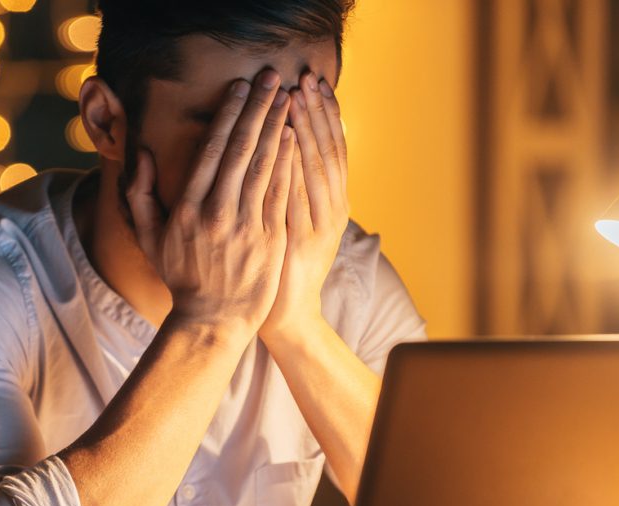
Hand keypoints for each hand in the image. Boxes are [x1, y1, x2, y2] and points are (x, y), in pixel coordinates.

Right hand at [127, 69, 294, 339]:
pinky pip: (281, 192)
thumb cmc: (181, 278)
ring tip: (288, 98)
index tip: (240, 89)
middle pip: (240, 150)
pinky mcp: (271, 239)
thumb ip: (139, 194)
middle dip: (257, 109)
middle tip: (272, 79)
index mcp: (187, 209)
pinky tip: (296, 136)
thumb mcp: (149, 238)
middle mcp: (217, 213)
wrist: (213, 321)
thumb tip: (142, 153)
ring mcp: (247, 226)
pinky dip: (289, 162)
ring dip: (277, 127)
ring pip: (263, 166)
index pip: (211, 151)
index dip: (228, 115)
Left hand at [260, 71, 349, 341]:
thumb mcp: (300, 224)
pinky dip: (295, 164)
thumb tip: (293, 146)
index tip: (315, 82)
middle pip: (327, 150)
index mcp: (334, 203)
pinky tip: (288, 139)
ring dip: (307, 128)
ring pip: (317, 166)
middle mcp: (332, 210)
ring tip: (296, 96)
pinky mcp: (301, 240)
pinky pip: (299, 193)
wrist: (286, 315)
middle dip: (316, 112)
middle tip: (306, 77)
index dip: (325, 114)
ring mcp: (319, 225)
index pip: (333, 148)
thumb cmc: (285, 267)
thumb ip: (300, 189)